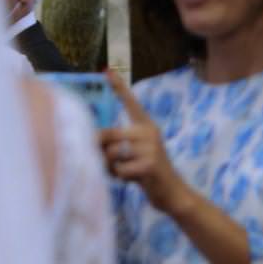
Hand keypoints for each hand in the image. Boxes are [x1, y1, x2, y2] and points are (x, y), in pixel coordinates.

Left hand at [98, 70, 189, 215]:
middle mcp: (149, 132)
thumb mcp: (131, 153)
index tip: (106, 71)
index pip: (131, 103)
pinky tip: (131, 180)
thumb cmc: (144, 172)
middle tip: (105, 161)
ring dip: (110, 166)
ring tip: (123, 171)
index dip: (118, 87)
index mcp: (145, 126)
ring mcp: (151, 147)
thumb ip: (116, 143)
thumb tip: (91, 138)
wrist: (171, 193)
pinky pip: (119, 170)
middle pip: (108, 134)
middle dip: (100, 150)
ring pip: (112, 153)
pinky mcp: (150, 164)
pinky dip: (119, 178)